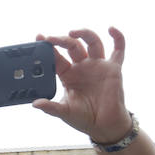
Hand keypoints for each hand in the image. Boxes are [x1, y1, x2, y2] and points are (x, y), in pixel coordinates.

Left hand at [33, 27, 130, 142]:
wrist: (104, 126)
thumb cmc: (84, 118)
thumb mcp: (64, 112)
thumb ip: (50, 107)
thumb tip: (35, 104)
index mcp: (68, 75)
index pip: (57, 57)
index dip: (48, 48)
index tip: (39, 38)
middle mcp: (82, 67)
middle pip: (73, 46)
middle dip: (62, 40)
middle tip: (51, 38)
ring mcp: (98, 65)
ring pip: (92, 42)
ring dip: (83, 34)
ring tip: (72, 32)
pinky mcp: (113, 68)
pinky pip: (118, 49)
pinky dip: (118, 37)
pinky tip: (111, 28)